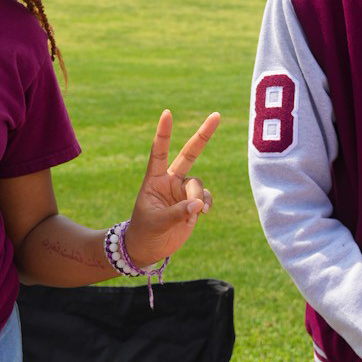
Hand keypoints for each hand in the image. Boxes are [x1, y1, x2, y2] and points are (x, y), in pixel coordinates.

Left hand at [124, 110, 221, 265]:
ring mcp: (183, 191)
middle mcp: (170, 180)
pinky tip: (202, 213)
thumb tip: (199, 205)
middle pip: (190, 153)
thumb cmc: (145, 231)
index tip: (167, 113)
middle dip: (203, 135)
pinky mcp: (193, 204)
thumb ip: (177, 212)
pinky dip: (205, 204)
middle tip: (216, 115)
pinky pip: (205, 198)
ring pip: (198, 185)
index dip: (163, 133)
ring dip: (197, 198)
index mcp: (154, 179)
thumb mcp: (156, 222)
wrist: (148, 248)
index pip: (159, 152)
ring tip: (191, 214)